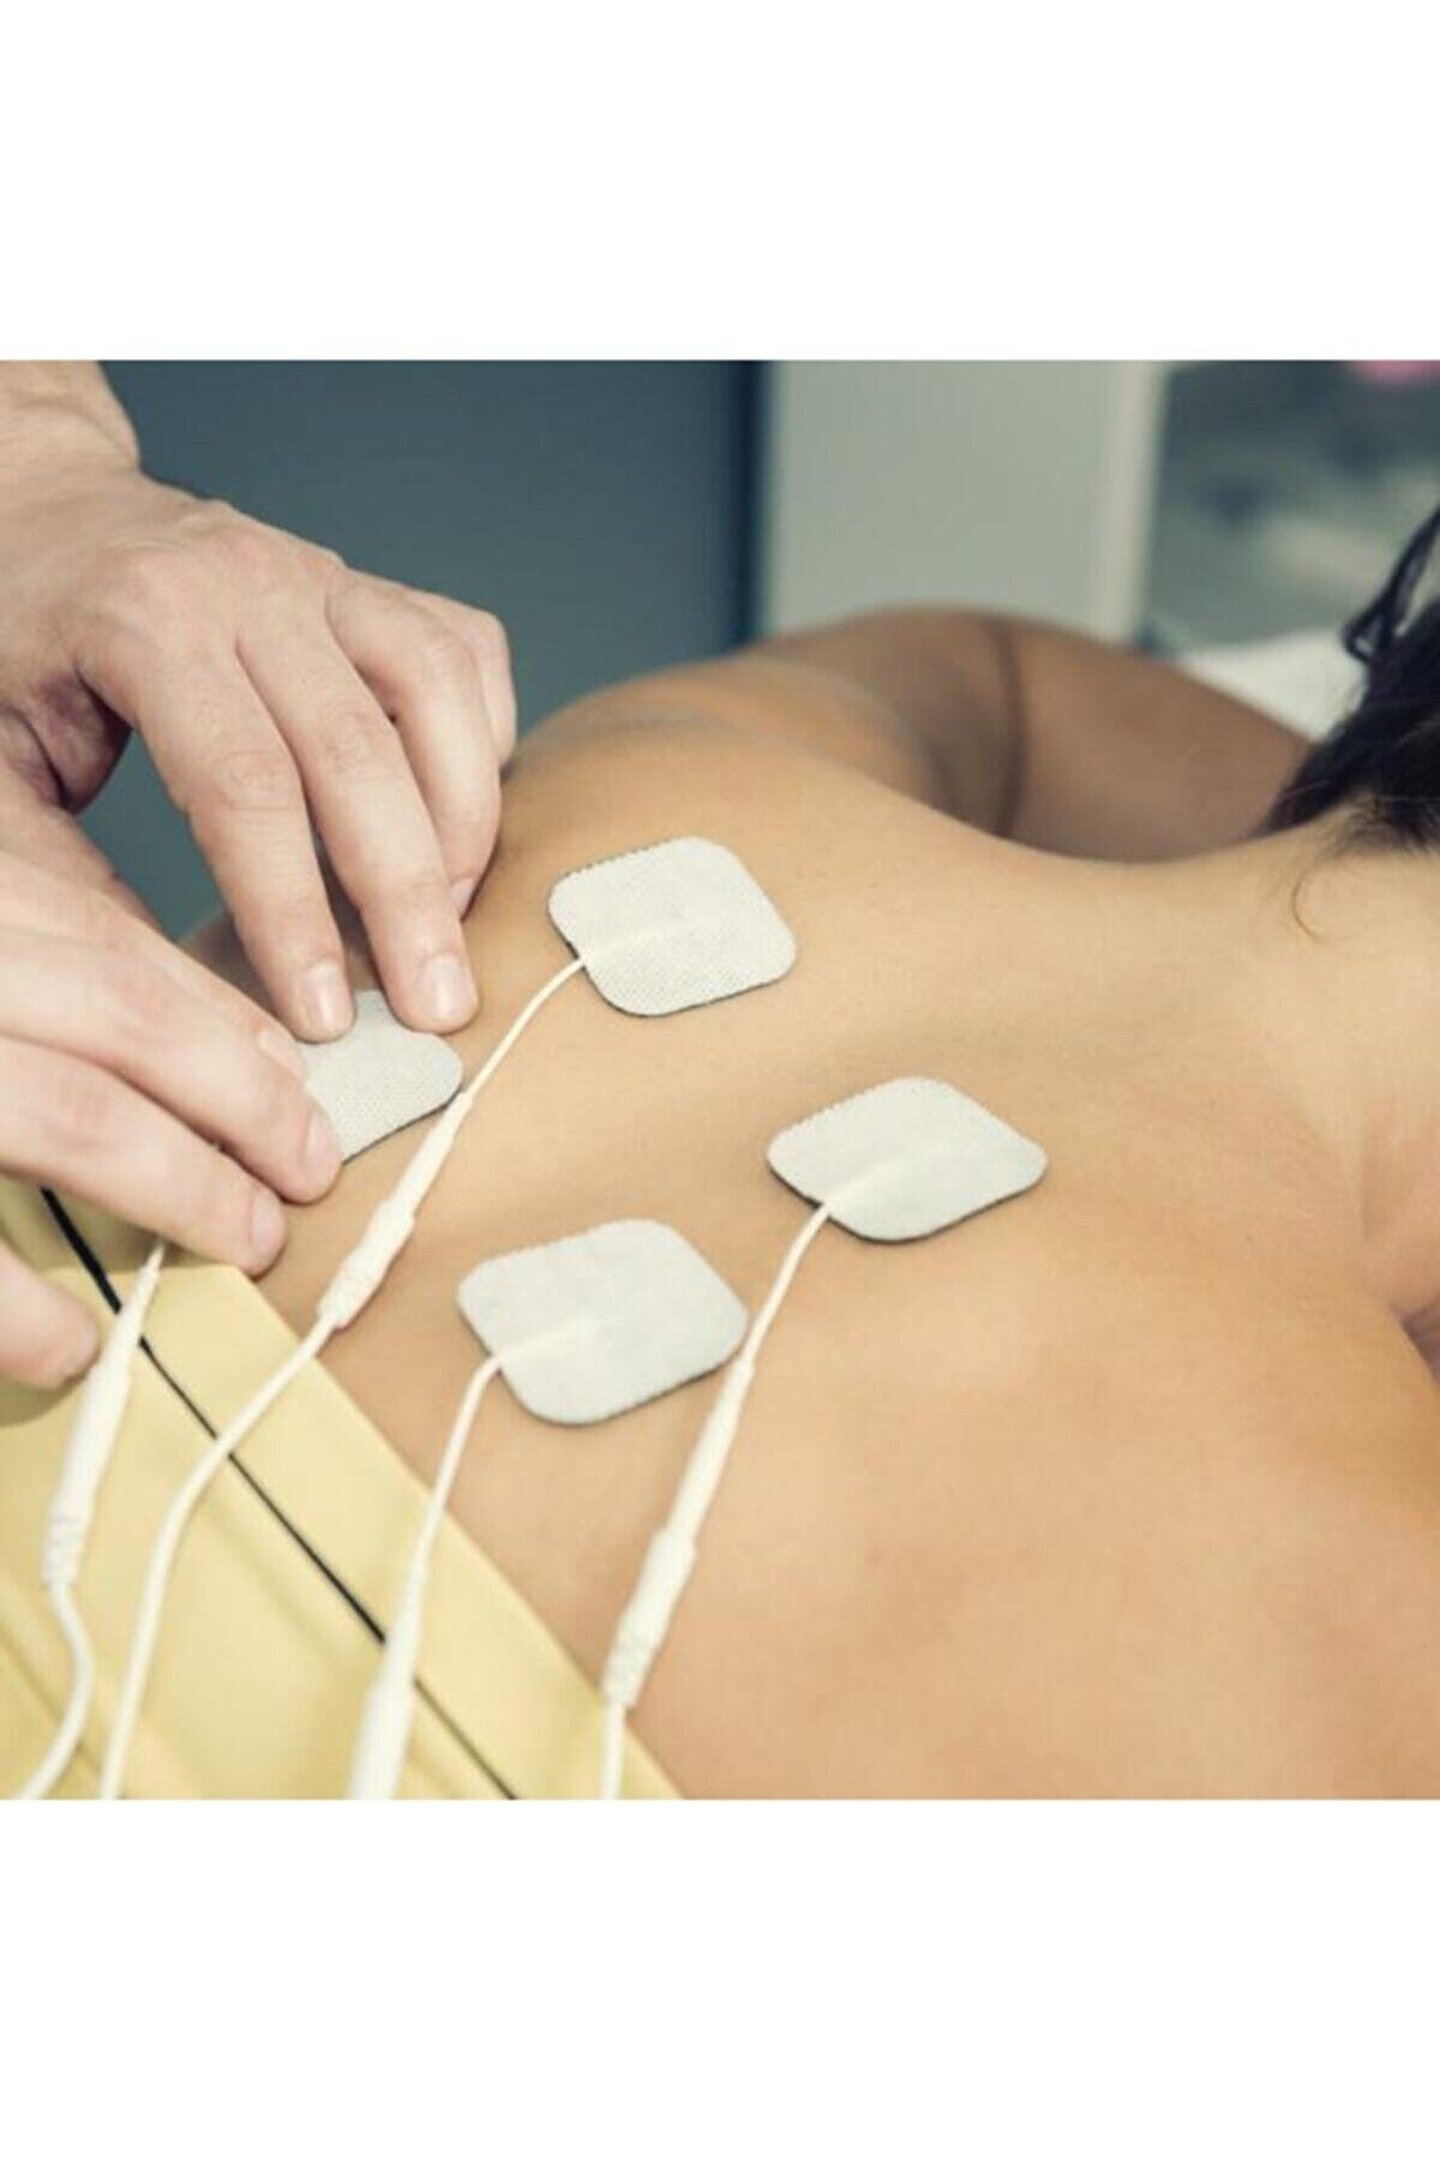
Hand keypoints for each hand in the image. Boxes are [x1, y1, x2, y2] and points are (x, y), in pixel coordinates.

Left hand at [0, 414, 514, 1039]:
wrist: (41, 512)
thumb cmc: (11, 649)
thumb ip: (64, 872)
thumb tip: (171, 998)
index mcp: (143, 620)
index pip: (246, 787)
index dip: (292, 913)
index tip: (321, 1017)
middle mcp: (250, 583)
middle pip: (360, 753)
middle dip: (406, 896)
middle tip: (436, 1008)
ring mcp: (323, 576)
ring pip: (439, 690)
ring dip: (463, 820)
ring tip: (451, 922)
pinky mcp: (370, 586)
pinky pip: (465, 653)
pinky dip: (481, 742)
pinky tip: (459, 825)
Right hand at [0, 852, 342, 1387]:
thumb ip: (37, 989)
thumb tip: (195, 1047)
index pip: (109, 950)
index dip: (223, 1020)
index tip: (297, 1081)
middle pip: (118, 1011)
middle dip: (241, 1096)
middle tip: (311, 1169)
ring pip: (66, 1110)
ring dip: (179, 1185)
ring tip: (251, 1242)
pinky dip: (15, 1310)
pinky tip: (70, 1349)